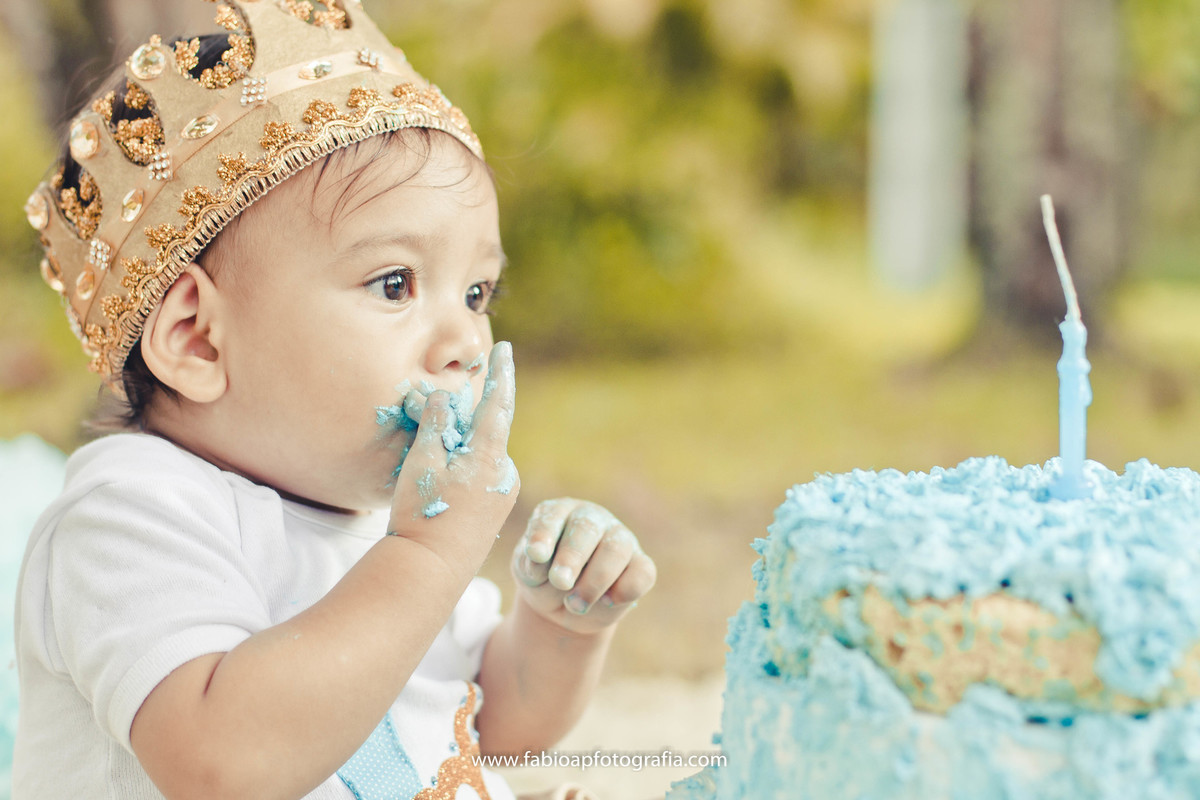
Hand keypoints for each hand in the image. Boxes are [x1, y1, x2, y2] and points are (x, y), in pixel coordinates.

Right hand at [388, 342, 519, 569]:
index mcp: (491, 455)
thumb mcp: (422, 460)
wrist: (431, 571)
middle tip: (429, 444)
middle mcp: (505, 473)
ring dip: (458, 454)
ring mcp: (503, 494)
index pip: (498, 402)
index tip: (504, 348)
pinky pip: (481, 478)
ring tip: (429, 482)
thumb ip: (434, 423)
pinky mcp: (496, 512)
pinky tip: (441, 495)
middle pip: (484, 432)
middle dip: (458, 428)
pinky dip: (462, 473)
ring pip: (480, 457)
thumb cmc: (423, 514)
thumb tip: (443, 397)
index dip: (500, 373)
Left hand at [510, 498, 655, 634]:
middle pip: (587, 528)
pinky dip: (626, 590)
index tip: (536, 554)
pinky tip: (606, 602)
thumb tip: (541, 561)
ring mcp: (620, 539)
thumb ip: (533, 567)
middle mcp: (591, 519)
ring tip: (575, 605)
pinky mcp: (640, 564)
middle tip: (560, 582)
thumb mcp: (530, 576)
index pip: (552, 516)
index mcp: (559, 514)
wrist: (565, 608)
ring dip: (596, 579)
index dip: (544, 534)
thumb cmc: (544, 582)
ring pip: (617, 549)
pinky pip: (643, 573)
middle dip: (572, 557)